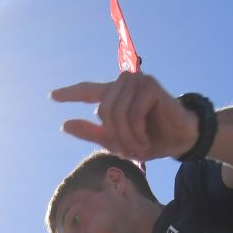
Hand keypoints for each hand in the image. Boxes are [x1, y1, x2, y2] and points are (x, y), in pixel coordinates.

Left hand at [51, 72, 197, 160]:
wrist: (180, 139)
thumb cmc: (151, 139)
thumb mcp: (117, 141)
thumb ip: (92, 133)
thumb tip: (64, 125)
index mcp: (115, 94)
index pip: (88, 90)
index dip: (70, 93)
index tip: (52, 96)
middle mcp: (124, 83)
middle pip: (102, 111)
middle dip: (114, 136)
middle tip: (129, 150)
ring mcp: (137, 81)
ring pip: (116, 113)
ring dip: (126, 137)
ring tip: (139, 145)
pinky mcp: (150, 86)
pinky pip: (132, 114)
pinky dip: (137, 132)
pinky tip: (146, 139)